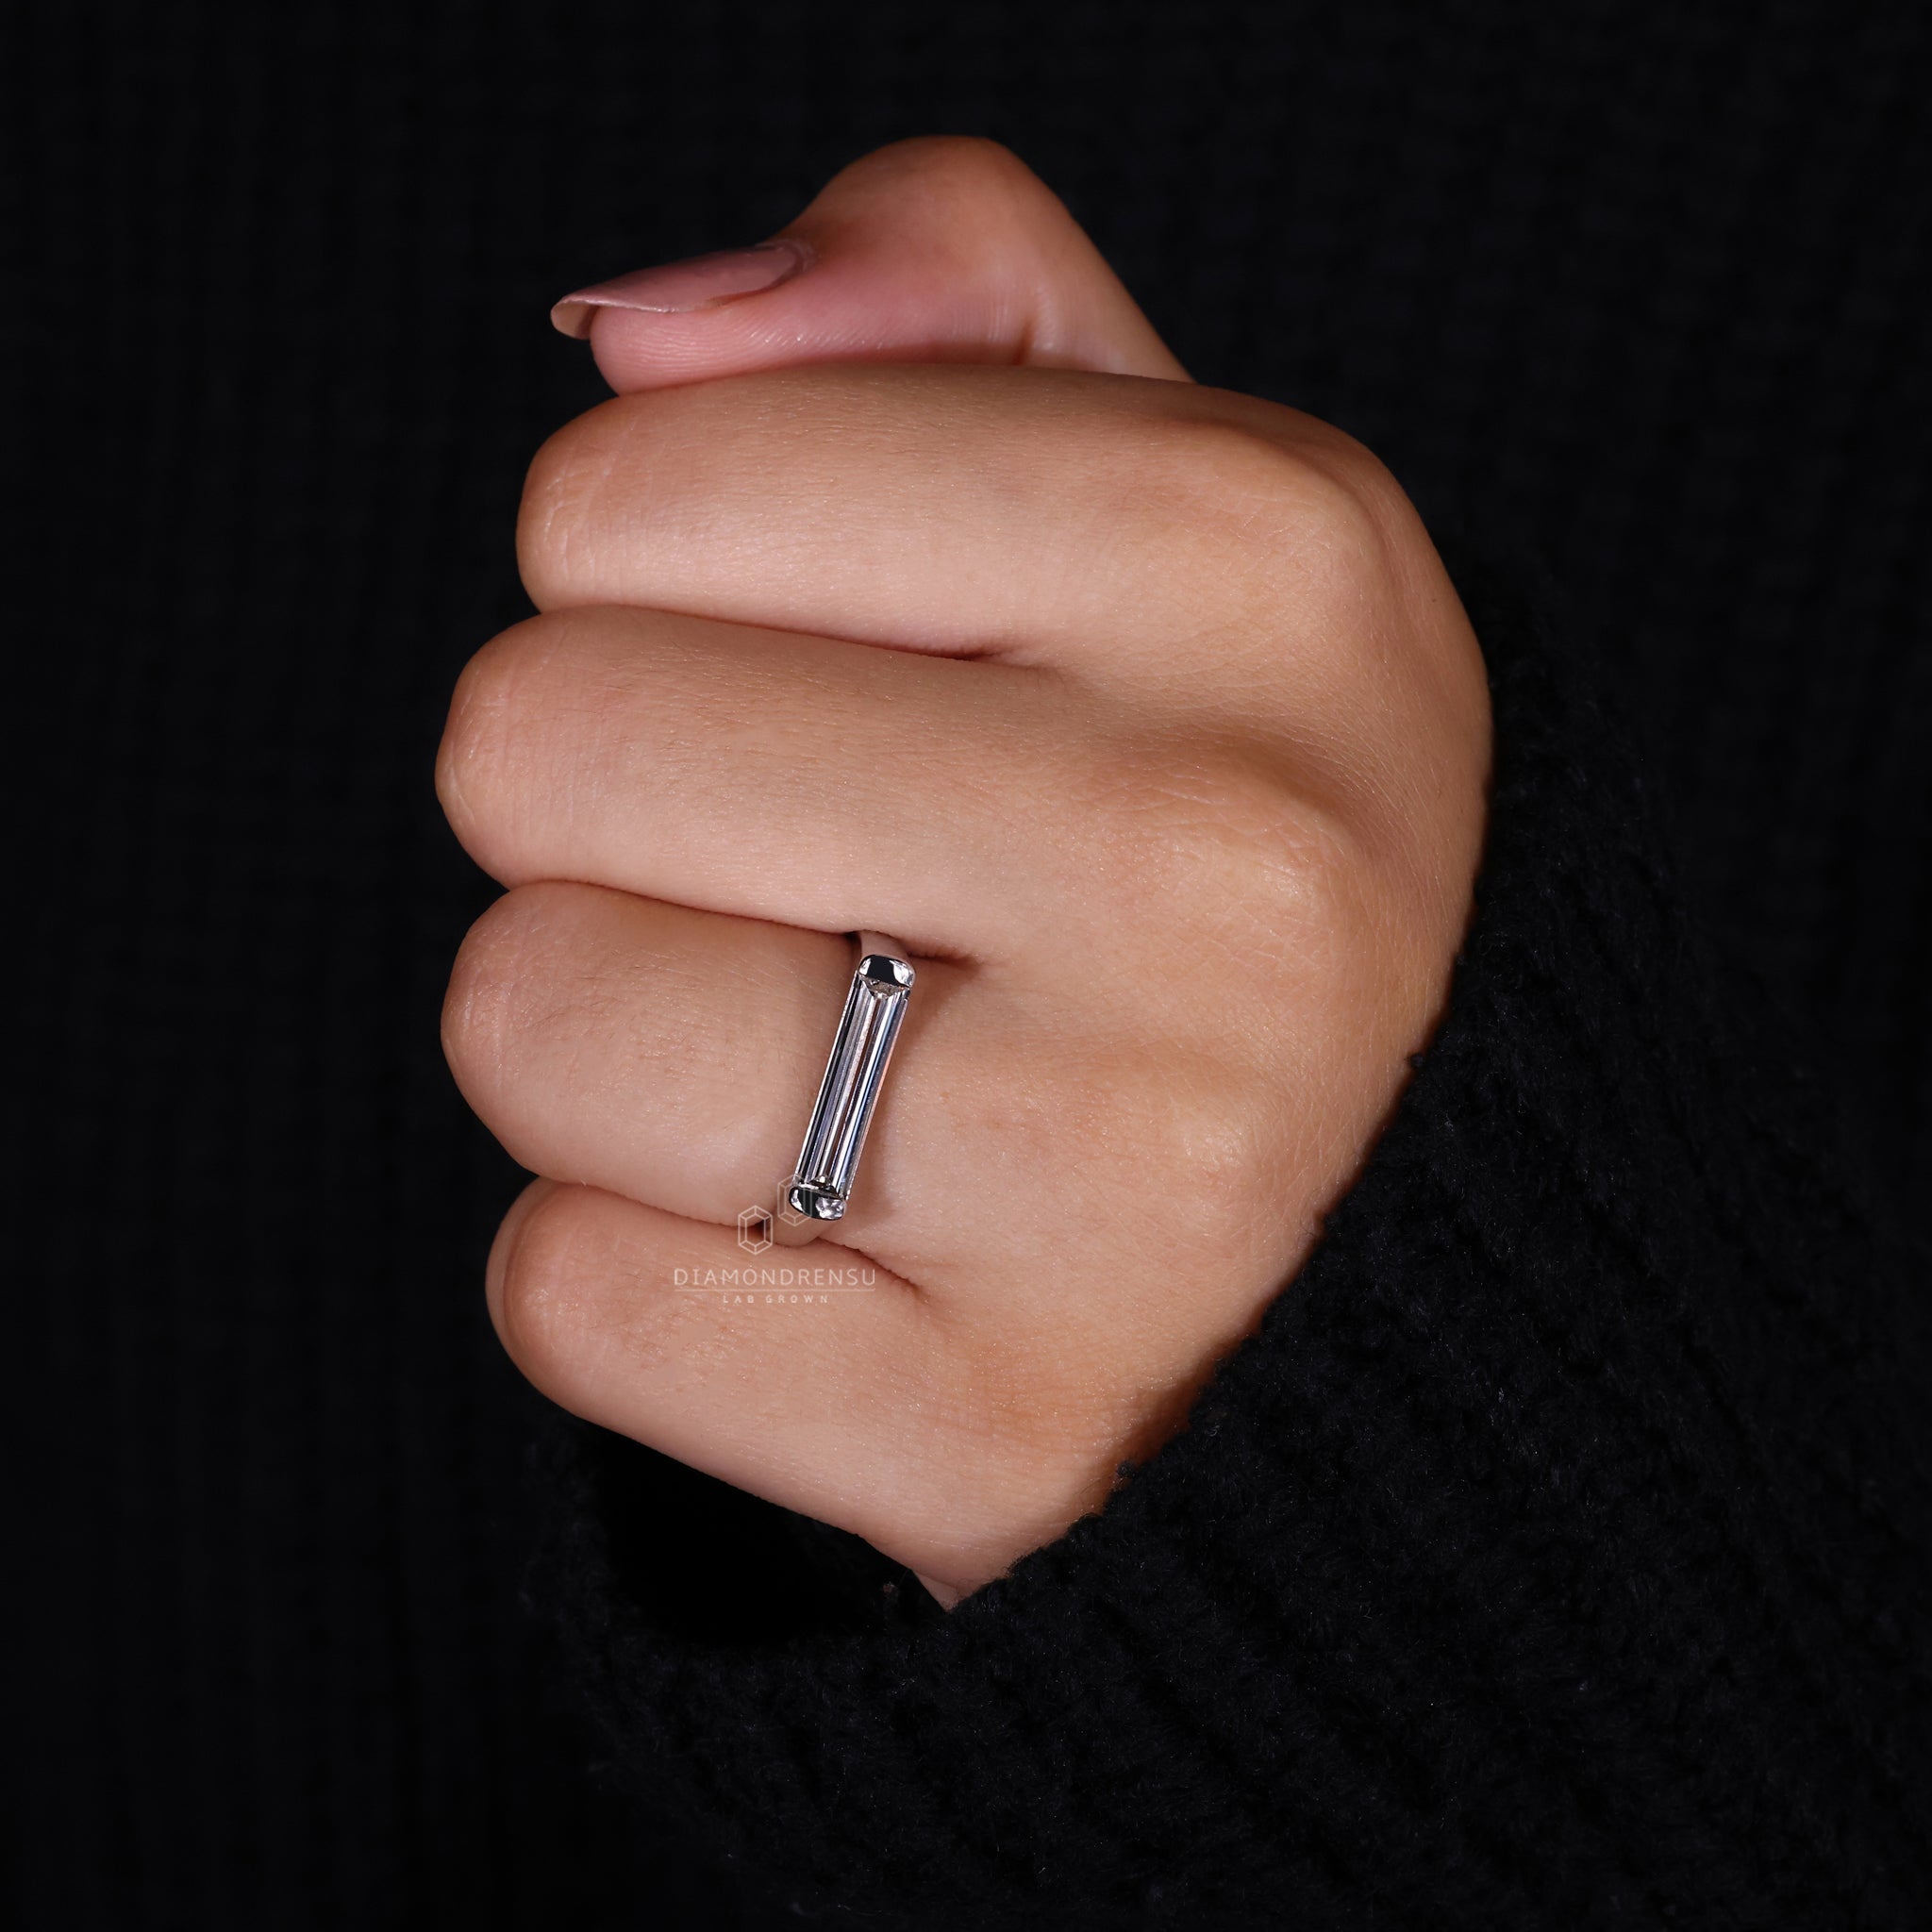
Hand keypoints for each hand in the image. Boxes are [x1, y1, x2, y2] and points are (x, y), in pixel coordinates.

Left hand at [438, 139, 1489, 1603]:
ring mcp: (1131, 1175)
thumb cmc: (1234, 837)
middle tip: (825, 893)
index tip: (828, 680)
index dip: (662, 586)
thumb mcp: (1184, 501)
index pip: (622, 490)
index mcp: (1260, 558)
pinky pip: (571, 1297)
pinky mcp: (995, 1434)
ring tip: (832, 1070)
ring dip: (614, 1047)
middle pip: (537, 741)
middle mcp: (1225, 860)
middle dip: (617, 815)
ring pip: (531, 1021)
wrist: (1410, 1246)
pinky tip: (839, 1257)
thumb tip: (636, 335)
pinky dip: (645, 1274)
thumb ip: (949, 291)